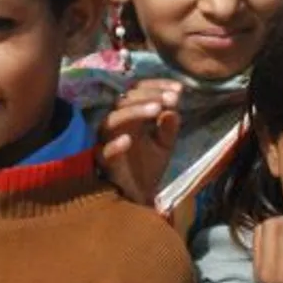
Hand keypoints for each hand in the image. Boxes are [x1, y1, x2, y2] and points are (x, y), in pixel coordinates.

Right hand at [96, 79, 182, 204]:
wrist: (141, 196)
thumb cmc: (149, 165)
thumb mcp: (165, 144)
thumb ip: (169, 127)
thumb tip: (174, 109)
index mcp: (131, 116)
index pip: (137, 91)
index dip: (156, 86)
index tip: (179, 89)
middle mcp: (117, 125)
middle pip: (124, 100)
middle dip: (149, 96)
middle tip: (172, 99)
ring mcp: (108, 143)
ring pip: (111, 120)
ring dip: (134, 111)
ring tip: (157, 109)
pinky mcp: (105, 164)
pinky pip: (102, 152)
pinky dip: (114, 145)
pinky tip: (128, 140)